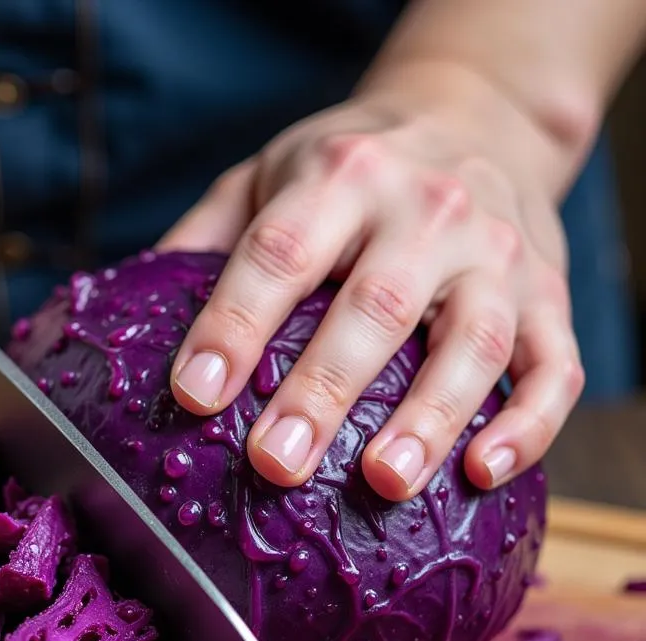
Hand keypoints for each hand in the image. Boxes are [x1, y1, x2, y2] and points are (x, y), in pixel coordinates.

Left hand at [159, 65, 584, 499]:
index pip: (279, 252)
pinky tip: (482, 472)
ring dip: (430, 418)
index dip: (235, 325)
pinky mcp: (550, 296)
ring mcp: (498, 254)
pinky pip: (553, 367)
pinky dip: (527, 424)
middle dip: (324, 390)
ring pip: (473, 343)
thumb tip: (127, 320)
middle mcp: (426, 209)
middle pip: (375, 305)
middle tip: (276, 463)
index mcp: (340, 176)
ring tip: (382, 482)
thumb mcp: (267, 174)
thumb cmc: (350, 167)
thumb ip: (206, 238)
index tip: (194, 395)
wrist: (476, 117)